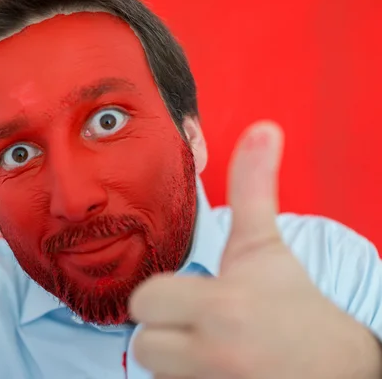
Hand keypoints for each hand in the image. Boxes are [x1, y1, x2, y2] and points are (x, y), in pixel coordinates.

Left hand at [130, 121, 380, 378]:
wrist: (337, 367)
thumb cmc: (292, 302)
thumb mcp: (264, 246)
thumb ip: (254, 187)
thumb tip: (263, 127)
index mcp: (222, 305)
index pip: (144, 302)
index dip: (161, 297)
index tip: (191, 296)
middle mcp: (216, 353)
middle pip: (143, 344)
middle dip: (164, 332)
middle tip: (198, 324)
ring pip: (155, 372)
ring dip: (175, 361)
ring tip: (211, 348)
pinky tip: (219, 370)